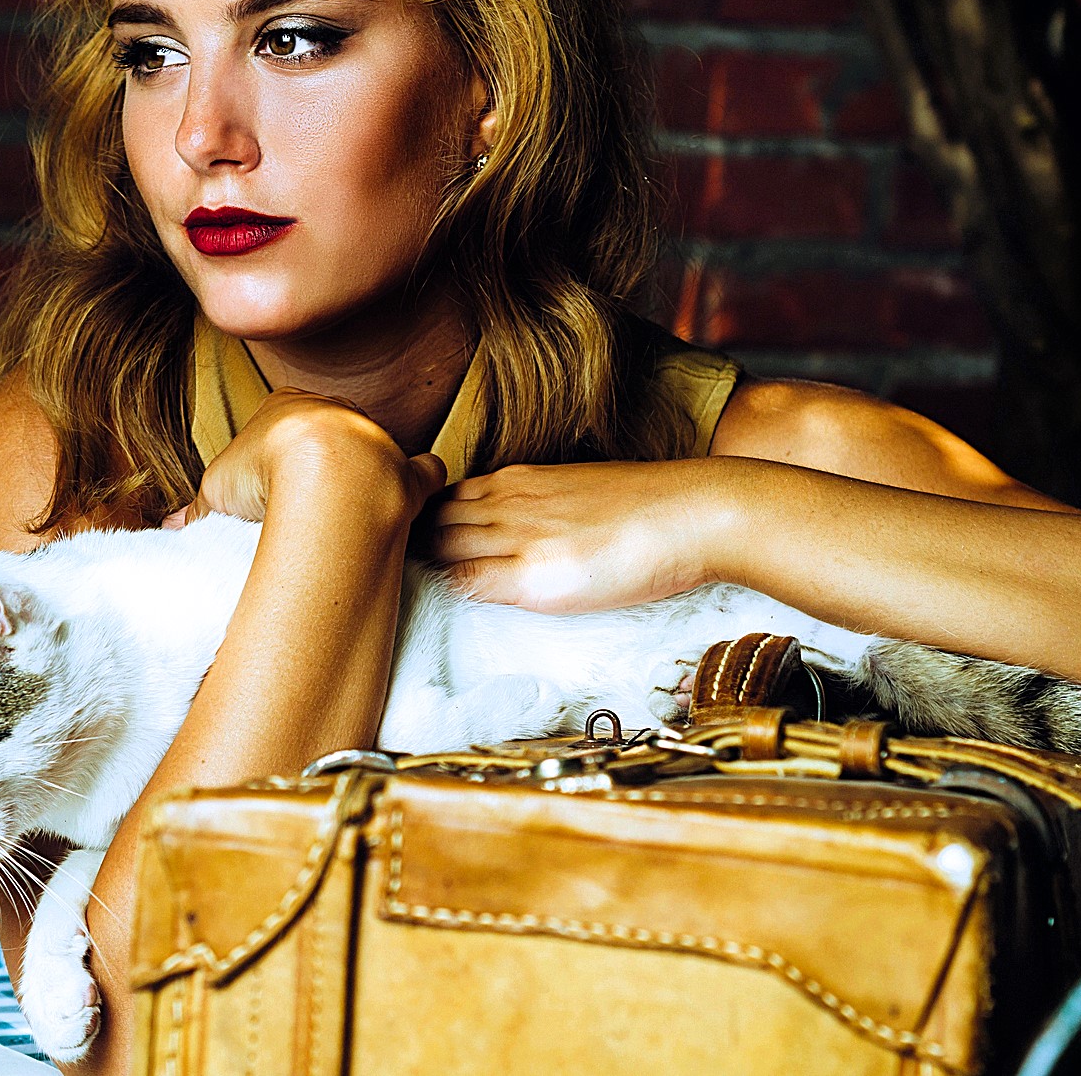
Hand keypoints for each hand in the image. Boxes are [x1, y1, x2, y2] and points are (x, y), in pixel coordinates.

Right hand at [165, 388, 445, 527]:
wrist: (326, 479)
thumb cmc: (264, 474)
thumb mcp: (216, 490)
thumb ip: (200, 507)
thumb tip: (173, 526)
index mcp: (286, 404)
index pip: (278, 415)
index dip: (269, 448)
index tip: (262, 479)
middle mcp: (336, 411)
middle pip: (328, 427)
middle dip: (319, 457)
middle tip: (301, 499)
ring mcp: (376, 439)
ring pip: (373, 444)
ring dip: (365, 469)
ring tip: (346, 505)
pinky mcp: (408, 473)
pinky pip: (424, 470)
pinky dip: (418, 483)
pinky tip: (404, 504)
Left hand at [426, 459, 733, 612]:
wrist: (695, 513)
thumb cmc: (649, 508)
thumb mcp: (576, 491)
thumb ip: (535, 508)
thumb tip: (512, 533)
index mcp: (516, 480)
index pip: (440, 497)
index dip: (417, 520)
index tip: (407, 543)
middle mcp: (508, 502)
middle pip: (427, 518)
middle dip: (404, 540)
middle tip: (385, 567)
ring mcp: (518, 536)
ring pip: (438, 545)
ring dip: (417, 564)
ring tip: (396, 589)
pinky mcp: (535, 575)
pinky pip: (468, 581)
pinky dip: (448, 588)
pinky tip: (442, 600)